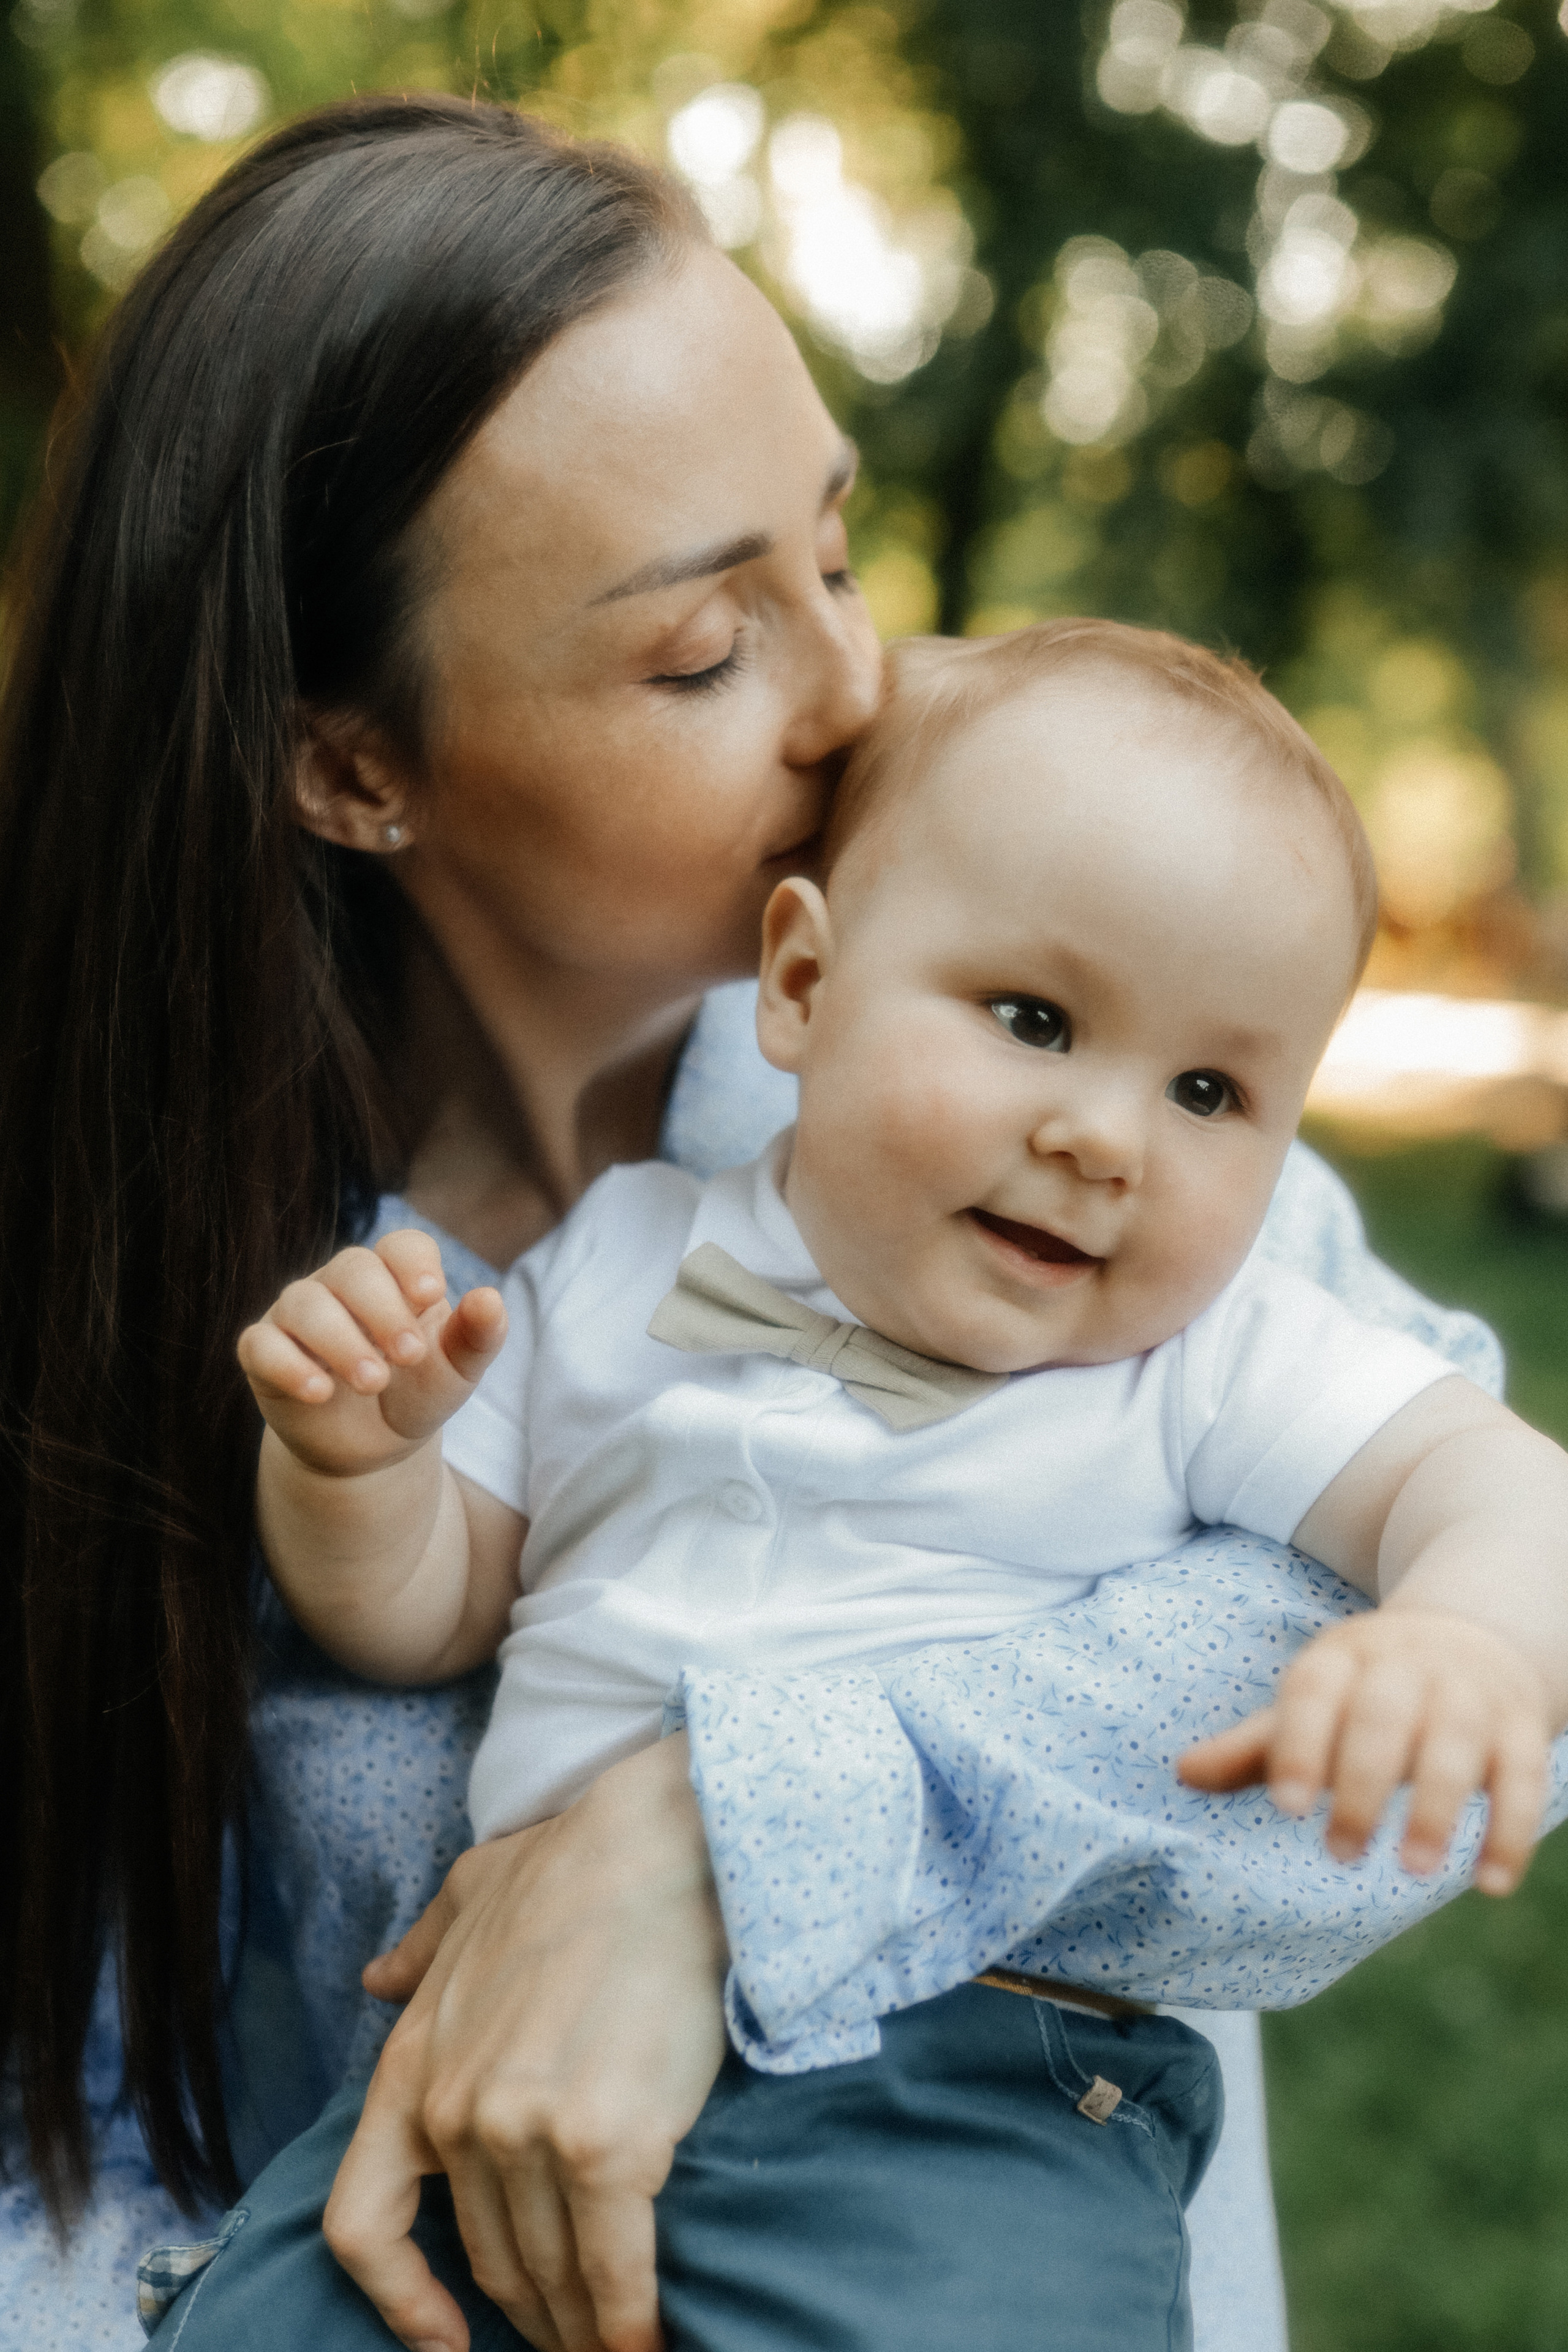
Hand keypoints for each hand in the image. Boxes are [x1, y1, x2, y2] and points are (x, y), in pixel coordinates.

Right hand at [237, 1230, 504, 1476]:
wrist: (373, 1452)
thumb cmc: (417, 1395)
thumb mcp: (456, 1372)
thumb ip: (477, 1336)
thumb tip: (490, 1298)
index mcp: (393, 1278)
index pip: (400, 1246)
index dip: (413, 1263)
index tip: (430, 1294)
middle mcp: (340, 1285)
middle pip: (353, 1269)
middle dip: (383, 1310)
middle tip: (409, 1356)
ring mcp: (296, 1315)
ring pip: (305, 1303)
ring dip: (341, 1341)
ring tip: (374, 1381)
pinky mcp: (263, 1352)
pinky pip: (261, 1344)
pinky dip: (289, 1364)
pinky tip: (320, 1392)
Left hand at [324, 1736, 729, 2351]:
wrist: (658, 1846)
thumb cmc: (575, 1865)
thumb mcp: (470, 1895)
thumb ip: (420, 1949)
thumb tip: (379, 1977)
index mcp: (414, 2069)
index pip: (362, 2223)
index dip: (395, 2300)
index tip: (441, 2340)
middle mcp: (459, 2118)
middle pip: (487, 2262)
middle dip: (531, 2316)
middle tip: (570, 2337)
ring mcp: (528, 2138)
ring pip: (552, 2276)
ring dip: (584, 2329)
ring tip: (614, 2349)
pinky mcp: (608, 2150)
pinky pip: (614, 2272)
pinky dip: (630, 2324)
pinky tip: (650, 2346)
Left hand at [1177, 1606, 1550, 1894]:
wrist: (1477, 1633)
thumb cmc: (1371, 1689)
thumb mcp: (1315, 1700)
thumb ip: (1256, 1745)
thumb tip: (1180, 1774)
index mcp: (1343, 1656)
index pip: (1314, 1691)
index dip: (1299, 1744)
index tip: (1287, 1807)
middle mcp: (1408, 1666)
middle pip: (1382, 1718)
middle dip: (1360, 1784)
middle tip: (1338, 1854)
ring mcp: (1470, 1694)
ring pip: (1456, 1744)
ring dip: (1436, 1806)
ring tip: (1413, 1869)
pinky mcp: (1522, 1726)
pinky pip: (1524, 1776)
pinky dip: (1511, 1829)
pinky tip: (1489, 1884)